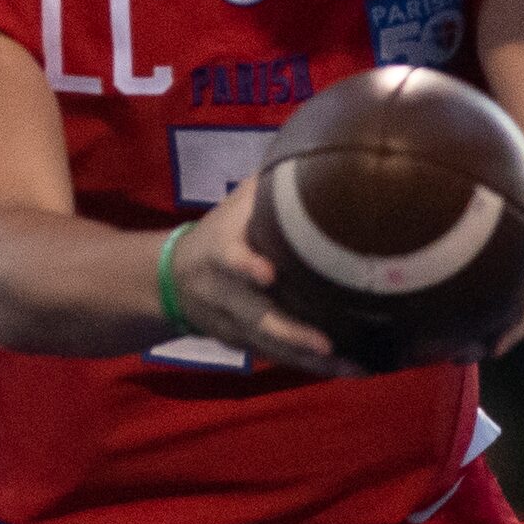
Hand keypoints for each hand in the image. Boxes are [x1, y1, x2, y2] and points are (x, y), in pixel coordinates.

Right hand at [168, 174, 353, 376]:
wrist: (168, 280)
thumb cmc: (217, 233)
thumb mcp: (233, 207)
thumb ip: (267, 189)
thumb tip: (314, 154)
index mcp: (220, 254)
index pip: (231, 260)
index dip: (247, 267)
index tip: (268, 273)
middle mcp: (226, 295)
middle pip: (257, 319)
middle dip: (292, 335)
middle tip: (327, 345)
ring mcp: (234, 325)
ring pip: (273, 347)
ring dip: (313, 362)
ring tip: (356, 367)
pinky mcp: (245, 344)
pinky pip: (280, 359)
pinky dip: (313, 368)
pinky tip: (352, 369)